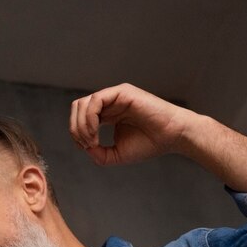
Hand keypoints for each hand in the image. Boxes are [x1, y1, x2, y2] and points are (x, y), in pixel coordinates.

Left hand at [69, 83, 201, 167]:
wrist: (171, 136)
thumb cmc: (149, 144)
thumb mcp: (116, 154)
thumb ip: (98, 153)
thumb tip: (84, 147)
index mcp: (107, 115)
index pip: (80, 118)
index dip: (77, 134)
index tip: (88, 148)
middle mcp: (109, 103)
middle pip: (77, 108)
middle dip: (75, 129)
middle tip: (88, 144)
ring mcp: (115, 96)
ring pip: (83, 104)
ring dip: (81, 125)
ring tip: (92, 140)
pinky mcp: (122, 92)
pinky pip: (95, 101)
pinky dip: (89, 118)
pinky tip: (96, 132)